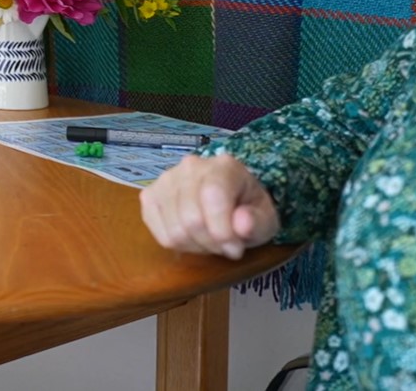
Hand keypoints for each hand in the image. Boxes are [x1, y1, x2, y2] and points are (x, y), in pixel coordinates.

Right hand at [139, 154, 279, 259]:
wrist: (229, 198)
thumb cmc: (247, 208)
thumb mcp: (266, 218)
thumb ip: (258, 222)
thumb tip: (242, 225)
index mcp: (223, 166)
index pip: (213, 197)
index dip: (223, 231)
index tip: (236, 248)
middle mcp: (189, 167)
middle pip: (191, 219)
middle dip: (212, 243)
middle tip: (225, 246)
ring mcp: (164, 180)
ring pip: (175, 231)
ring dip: (196, 246)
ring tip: (210, 240)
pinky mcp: (149, 196)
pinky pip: (159, 234)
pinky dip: (179, 245)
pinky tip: (192, 237)